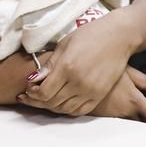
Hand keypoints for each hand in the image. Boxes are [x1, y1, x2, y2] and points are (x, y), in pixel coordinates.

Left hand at [15, 19, 132, 116]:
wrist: (118, 37)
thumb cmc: (90, 35)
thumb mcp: (64, 45)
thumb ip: (49, 65)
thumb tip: (33, 80)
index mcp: (67, 67)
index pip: (44, 92)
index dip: (32, 94)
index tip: (26, 90)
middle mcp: (78, 83)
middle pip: (52, 103)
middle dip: (37, 102)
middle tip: (29, 97)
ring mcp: (91, 91)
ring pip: (64, 109)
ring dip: (51, 107)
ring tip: (43, 99)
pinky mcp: (99, 95)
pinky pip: (80, 111)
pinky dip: (67, 110)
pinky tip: (60, 102)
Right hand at [87, 67, 145, 127]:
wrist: (78, 76)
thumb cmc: (103, 69)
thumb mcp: (128, 70)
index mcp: (135, 100)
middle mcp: (125, 113)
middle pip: (144, 127)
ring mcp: (113, 118)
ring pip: (130, 127)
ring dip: (133, 123)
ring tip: (130, 114)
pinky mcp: (101, 120)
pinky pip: (116, 125)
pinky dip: (119, 122)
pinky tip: (115, 113)